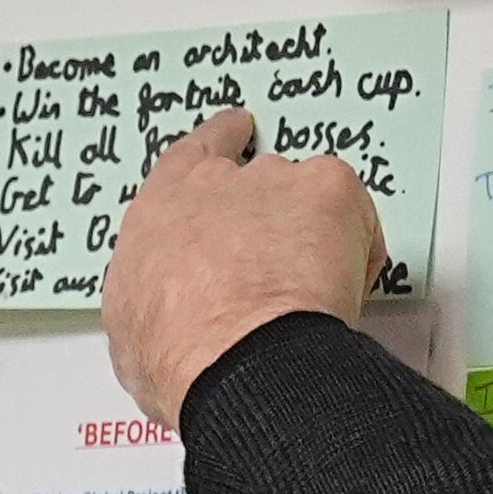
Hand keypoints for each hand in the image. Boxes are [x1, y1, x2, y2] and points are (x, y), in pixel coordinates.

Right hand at [100, 104, 385, 426]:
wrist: (234, 359)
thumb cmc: (180, 352)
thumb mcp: (133, 327)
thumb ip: (155, 294)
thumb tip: (166, 315)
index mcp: (161, 210)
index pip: (189, 155)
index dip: (216, 145)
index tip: (232, 134)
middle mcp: (216, 184)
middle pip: (255, 173)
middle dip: (268, 204)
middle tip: (279, 243)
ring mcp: (276, 180)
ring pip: (306, 193)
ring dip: (313, 230)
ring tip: (313, 285)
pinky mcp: (329, 187)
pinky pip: (355, 210)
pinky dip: (359, 244)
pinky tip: (346, 284)